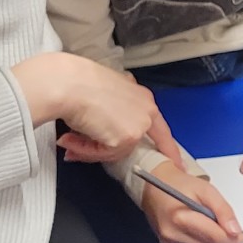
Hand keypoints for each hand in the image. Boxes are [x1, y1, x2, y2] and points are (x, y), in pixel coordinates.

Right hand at [12, 52, 179, 163]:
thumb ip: (107, 119)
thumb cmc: (77, 82)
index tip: (176, 161)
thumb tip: (97, 137)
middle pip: (134, 142)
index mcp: (141, 96)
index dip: (167, 146)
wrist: (67, 83)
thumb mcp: (101, 96)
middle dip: (107, 149)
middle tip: (85, 150)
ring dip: (91, 148)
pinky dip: (86, 150)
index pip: (159, 127)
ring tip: (72, 136)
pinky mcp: (127, 138)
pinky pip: (106, 154)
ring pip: (118, 150)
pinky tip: (73, 138)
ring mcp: (139, 124)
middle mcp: (146, 109)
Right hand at [139, 162, 242, 242]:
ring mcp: (169, 241)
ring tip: (217, 226)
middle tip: (233, 230)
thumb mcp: (206, 190)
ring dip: (215, 242)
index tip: (242, 233)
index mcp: (181, 218)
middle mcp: (173, 234)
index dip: (233, 237)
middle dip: (226, 240)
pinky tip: (203, 230)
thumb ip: (223, 210)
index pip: (215, 237)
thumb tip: (236, 230)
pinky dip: (203, 242)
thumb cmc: (180, 184)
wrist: (154, 186)